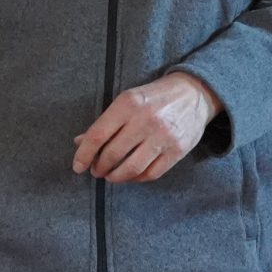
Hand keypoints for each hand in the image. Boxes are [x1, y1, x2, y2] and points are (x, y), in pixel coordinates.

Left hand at [73, 72, 219, 182]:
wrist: (193, 93)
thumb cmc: (153, 98)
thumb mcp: (126, 101)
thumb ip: (104, 122)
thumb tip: (79, 142)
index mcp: (128, 104)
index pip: (98, 135)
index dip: (83, 154)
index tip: (77, 166)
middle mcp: (145, 120)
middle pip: (113, 154)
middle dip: (99, 167)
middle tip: (95, 170)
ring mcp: (164, 136)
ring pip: (132, 168)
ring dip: (116, 176)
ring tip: (110, 176)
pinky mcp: (178, 150)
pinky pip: (152, 173)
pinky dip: (136, 178)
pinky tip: (130, 175)